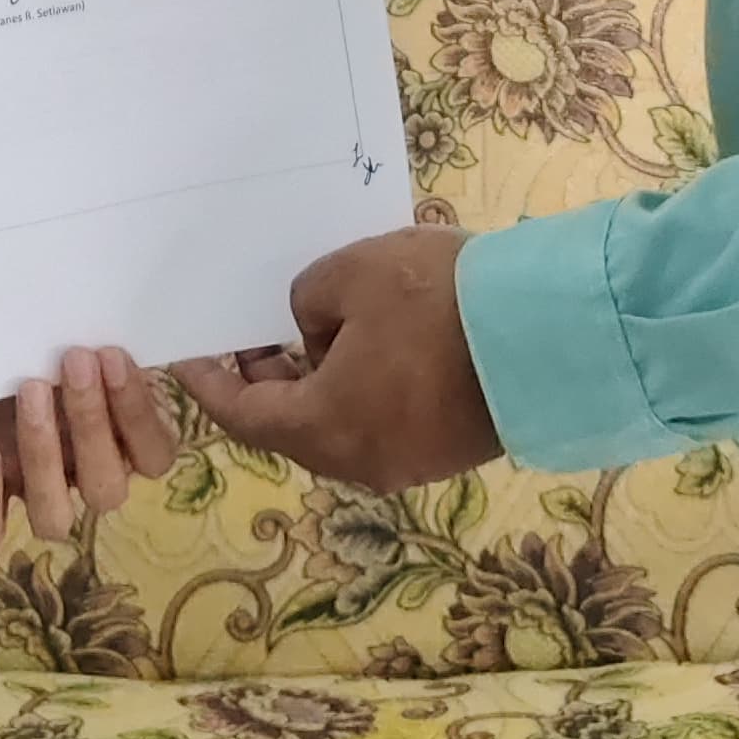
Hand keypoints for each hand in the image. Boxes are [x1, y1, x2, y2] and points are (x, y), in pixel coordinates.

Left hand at [0, 348, 177, 548]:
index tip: (112, 355)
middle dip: (91, 423)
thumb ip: (110, 349)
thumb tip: (126, 327)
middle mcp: (90, 478)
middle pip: (107, 489)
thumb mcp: (84, 339)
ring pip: (54, 517)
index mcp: (129, 445)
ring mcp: (41, 495)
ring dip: (43, 458)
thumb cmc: (54, 344)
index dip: (138, 412)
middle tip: (74, 360)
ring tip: (30, 390)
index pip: (154, 454)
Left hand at [179, 227, 499, 493]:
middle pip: (292, 427)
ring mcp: (408, 463)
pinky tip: (374, 344)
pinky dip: (360, 390)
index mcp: (323, 428)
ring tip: (316, 328)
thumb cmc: (435, 302)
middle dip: (267, 380)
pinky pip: (381, 423)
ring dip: (318, 383)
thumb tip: (312, 332)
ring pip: (340, 426)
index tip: (189, 354)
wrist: (549, 334)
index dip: (211, 383)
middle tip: (255, 332)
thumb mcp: (349, 275)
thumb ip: (305, 303)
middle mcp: (359, 463)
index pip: (243, 417)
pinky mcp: (446, 451)